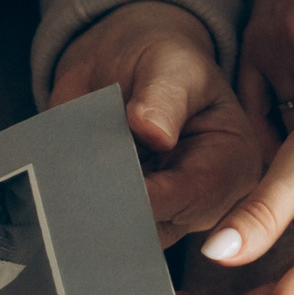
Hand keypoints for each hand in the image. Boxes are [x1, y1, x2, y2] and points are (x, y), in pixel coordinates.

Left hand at [50, 0, 266, 245]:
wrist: (122, 62)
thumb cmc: (159, 59)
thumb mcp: (169, 64)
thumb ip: (163, 97)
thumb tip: (152, 132)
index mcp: (233, 160)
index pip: (197, 194)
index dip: (154, 196)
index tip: (114, 186)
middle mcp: (206, 197)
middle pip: (164, 224)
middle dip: (120, 211)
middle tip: (78, 193)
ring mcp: (166, 212)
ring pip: (129, 235)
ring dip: (95, 217)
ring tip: (66, 190)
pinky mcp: (130, 216)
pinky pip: (103, 229)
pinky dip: (80, 216)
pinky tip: (60, 199)